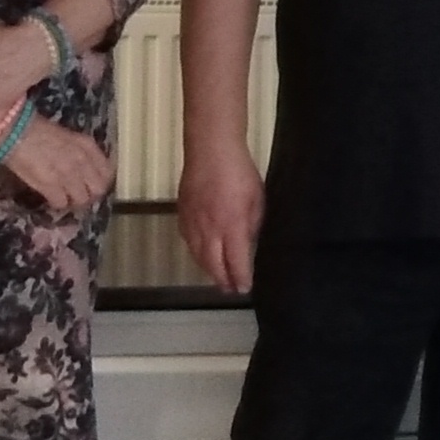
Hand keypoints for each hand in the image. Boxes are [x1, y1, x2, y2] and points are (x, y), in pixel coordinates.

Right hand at [0, 118, 111, 213]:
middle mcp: (82, 161)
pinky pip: (61, 203)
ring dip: (73, 200)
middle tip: (78, 193)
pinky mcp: (50, 186)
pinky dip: (56, 203)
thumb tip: (84, 169)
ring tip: (64, 196)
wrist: (14, 131)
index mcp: (87, 146)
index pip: (107, 172)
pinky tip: (50, 197)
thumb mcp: (68, 136)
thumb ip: (81, 153)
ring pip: (81, 200)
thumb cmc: (37, 129)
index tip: (91, 184)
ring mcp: (68, 175)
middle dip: (90, 194)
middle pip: (98, 190)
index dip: (99, 181)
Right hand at [181, 145, 266, 297]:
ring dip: (208, 270)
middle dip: (222, 280)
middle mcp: (210, 230)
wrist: (211, 150)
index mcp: (232, 226)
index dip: (240, 278)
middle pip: (213, 265)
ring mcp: (193, 223)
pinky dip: (196, 253)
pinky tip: (202, 255)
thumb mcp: (257, 200)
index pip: (236, 262)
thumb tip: (247, 243)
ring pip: (198, 256)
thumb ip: (252, 225)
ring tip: (217, 277)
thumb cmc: (240, 173)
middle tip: (229, 289)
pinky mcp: (182, 214)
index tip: (244, 289)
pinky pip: (188, 242)